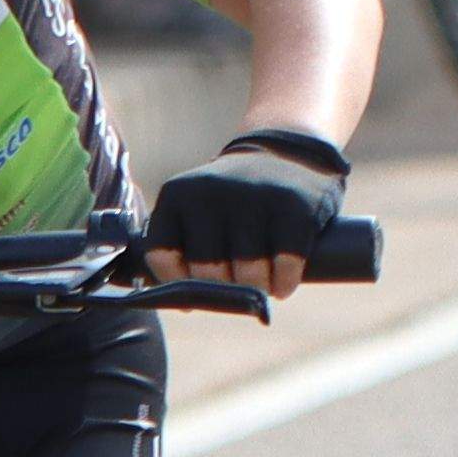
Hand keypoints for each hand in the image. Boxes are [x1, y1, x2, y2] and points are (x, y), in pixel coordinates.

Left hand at [143, 133, 348, 300]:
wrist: (284, 152)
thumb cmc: (233, 201)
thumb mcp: (196, 209)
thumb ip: (184, 248)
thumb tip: (185, 303)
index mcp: (177, 195)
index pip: (163, 257)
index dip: (179, 284)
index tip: (195, 291)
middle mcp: (211, 192)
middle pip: (208, 272)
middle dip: (225, 290)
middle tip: (238, 287)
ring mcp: (254, 196)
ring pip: (249, 274)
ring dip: (257, 290)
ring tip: (262, 285)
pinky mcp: (294, 205)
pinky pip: (286, 264)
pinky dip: (284, 282)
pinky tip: (283, 283)